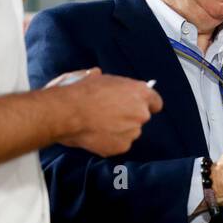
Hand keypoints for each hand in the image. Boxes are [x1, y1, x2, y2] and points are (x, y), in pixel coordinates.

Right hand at [48, 68, 162, 156]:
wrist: (66, 112)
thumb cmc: (80, 91)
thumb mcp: (97, 77)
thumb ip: (109, 82)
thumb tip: (98, 76)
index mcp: (140, 92)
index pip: (155, 102)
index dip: (146, 104)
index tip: (139, 106)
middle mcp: (140, 113)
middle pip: (140, 117)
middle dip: (128, 116)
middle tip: (108, 114)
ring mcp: (132, 132)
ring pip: (129, 132)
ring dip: (119, 130)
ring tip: (98, 125)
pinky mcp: (122, 147)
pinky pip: (118, 144)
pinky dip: (109, 141)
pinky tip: (95, 134)